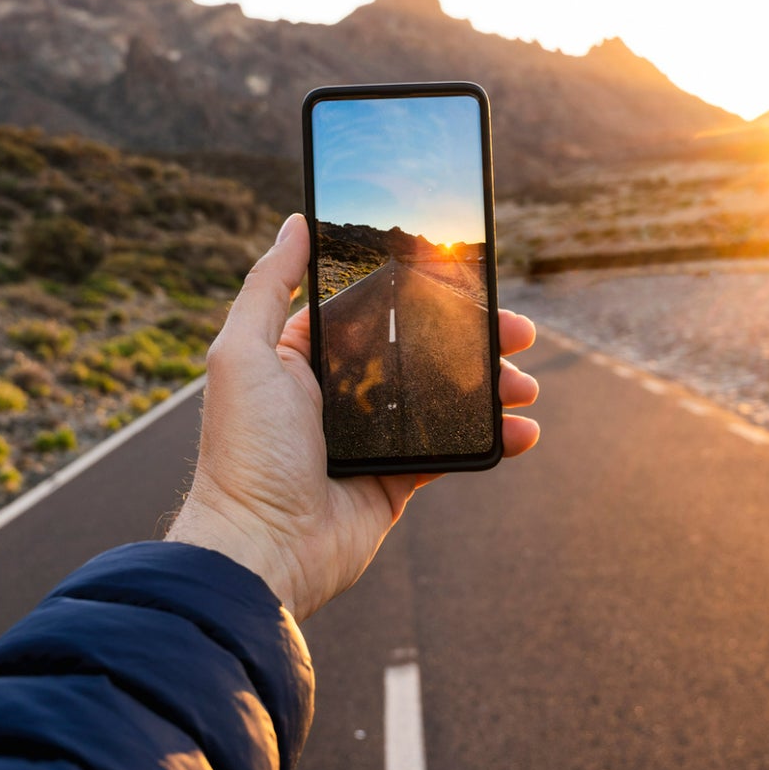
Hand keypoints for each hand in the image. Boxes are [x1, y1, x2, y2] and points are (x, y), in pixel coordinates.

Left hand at [166, 213, 540, 619]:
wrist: (261, 548)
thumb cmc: (244, 451)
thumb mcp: (242, 352)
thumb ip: (270, 285)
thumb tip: (295, 221)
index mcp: (305, 358)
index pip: (377, 311)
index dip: (423, 295)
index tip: (471, 281)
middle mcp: (340, 394)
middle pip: (422, 351)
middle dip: (474, 340)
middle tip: (518, 333)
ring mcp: (371, 439)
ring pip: (445, 398)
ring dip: (492, 387)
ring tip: (526, 384)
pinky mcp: (395, 481)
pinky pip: (451, 451)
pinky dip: (492, 439)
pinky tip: (521, 429)